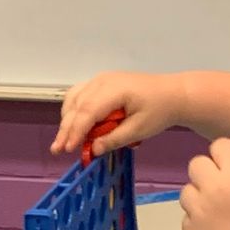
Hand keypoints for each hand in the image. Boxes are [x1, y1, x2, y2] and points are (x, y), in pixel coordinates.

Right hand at [50, 71, 190, 160]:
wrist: (172, 93)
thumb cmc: (159, 111)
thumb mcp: (139, 130)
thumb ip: (114, 139)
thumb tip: (93, 150)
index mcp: (114, 90)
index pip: (87, 111)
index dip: (76, 131)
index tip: (68, 149)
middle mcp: (102, 80)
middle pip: (76, 105)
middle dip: (66, 129)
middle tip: (57, 150)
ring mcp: (100, 79)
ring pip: (74, 98)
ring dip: (67, 120)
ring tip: (64, 141)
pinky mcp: (100, 83)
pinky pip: (79, 95)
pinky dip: (73, 111)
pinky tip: (73, 126)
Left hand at [178, 139, 229, 229]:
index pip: (219, 146)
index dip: (226, 154)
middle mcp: (212, 188)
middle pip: (196, 163)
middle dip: (208, 171)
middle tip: (222, 187)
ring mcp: (198, 210)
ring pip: (187, 190)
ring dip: (199, 195)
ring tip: (216, 210)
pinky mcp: (190, 229)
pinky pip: (187, 215)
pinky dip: (198, 219)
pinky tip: (214, 228)